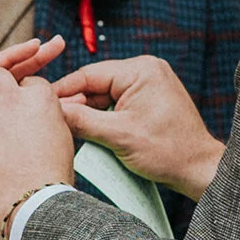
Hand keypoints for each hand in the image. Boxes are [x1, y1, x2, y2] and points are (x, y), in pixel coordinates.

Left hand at [0, 37, 62, 214]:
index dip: (10, 58)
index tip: (35, 45)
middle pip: (2, 81)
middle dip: (31, 62)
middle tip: (58, 46)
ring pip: (9, 104)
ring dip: (35, 90)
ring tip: (66, 81)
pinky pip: (7, 129)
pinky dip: (28, 122)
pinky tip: (50, 121)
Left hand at [0, 60, 77, 227]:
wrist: (33, 208)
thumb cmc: (52, 173)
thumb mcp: (60, 135)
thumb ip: (43, 112)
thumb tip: (36, 106)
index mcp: (37, 96)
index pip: (26, 81)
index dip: (25, 96)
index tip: (26, 111)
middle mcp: (5, 101)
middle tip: (4, 112)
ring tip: (3, 161)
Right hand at [55, 54, 222, 201]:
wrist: (198, 169)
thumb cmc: (168, 152)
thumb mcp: (118, 136)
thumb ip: (82, 121)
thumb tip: (52, 112)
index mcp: (141, 70)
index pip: (89, 74)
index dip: (63, 91)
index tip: (41, 104)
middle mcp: (146, 70)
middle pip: (96, 84)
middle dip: (75, 103)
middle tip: (51, 121)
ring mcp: (149, 84)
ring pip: (105, 95)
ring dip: (88, 112)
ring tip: (66, 128)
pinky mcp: (150, 99)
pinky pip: (117, 103)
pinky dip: (103, 117)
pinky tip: (88, 130)